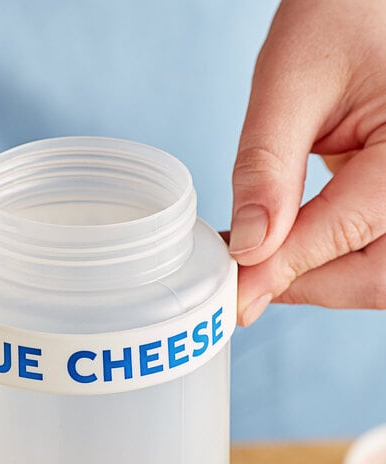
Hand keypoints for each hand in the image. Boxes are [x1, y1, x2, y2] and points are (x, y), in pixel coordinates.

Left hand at [230, 0, 385, 324]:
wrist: (364, 4)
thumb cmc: (338, 17)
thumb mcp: (290, 82)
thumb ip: (267, 168)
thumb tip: (248, 247)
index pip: (349, 229)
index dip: (285, 268)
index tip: (235, 292)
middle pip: (377, 275)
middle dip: (306, 285)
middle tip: (241, 285)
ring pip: (376, 273)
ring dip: (315, 280)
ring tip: (255, 265)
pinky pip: (371, 250)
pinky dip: (325, 261)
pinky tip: (281, 249)